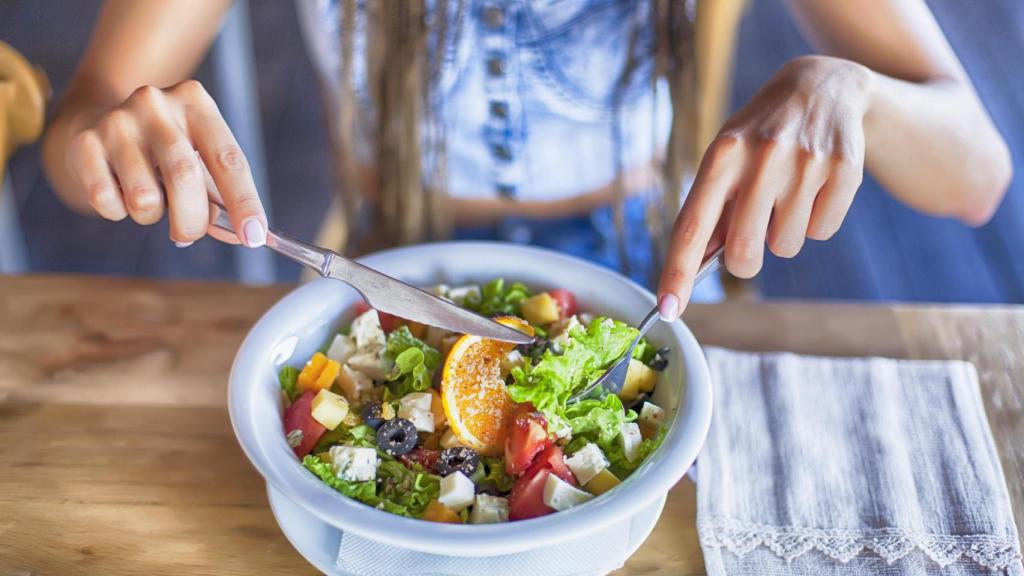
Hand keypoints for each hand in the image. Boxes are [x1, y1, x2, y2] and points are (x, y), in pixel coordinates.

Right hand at [67, 80, 265, 246]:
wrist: (99, 121)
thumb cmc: (164, 149)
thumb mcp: (198, 158)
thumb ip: (219, 195)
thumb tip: (240, 235)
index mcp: (196, 103)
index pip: (229, 159)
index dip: (244, 202)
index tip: (253, 236)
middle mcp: (156, 104)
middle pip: (184, 177)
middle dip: (193, 220)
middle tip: (189, 234)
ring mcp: (117, 121)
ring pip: (144, 198)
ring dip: (151, 216)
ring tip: (148, 200)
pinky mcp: (85, 142)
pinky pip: (107, 200)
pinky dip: (118, 212)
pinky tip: (119, 192)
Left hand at [657, 55, 873, 318]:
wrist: (825, 85)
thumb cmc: (761, 133)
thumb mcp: (728, 156)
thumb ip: (713, 207)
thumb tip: (696, 266)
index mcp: (722, 154)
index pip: (692, 226)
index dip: (677, 273)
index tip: (666, 310)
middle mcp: (763, 156)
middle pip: (744, 252)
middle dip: (745, 262)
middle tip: (751, 239)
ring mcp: (807, 162)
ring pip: (786, 246)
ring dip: (784, 234)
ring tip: (787, 194)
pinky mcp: (845, 169)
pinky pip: (822, 232)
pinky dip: (816, 221)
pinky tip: (814, 187)